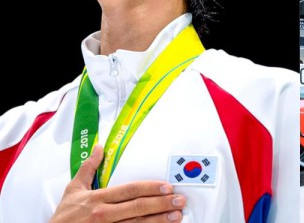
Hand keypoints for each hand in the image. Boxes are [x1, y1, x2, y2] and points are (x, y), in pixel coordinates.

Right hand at [50, 145, 185, 222]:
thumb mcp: (73, 189)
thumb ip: (88, 168)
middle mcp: (104, 214)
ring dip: (159, 220)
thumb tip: (100, 147)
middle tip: (179, 200)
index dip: (151, 188)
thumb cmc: (64, 215)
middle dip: (161, 204)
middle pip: (138, 208)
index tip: (167, 186)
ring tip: (177, 216)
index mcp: (98, 198)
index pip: (130, 190)